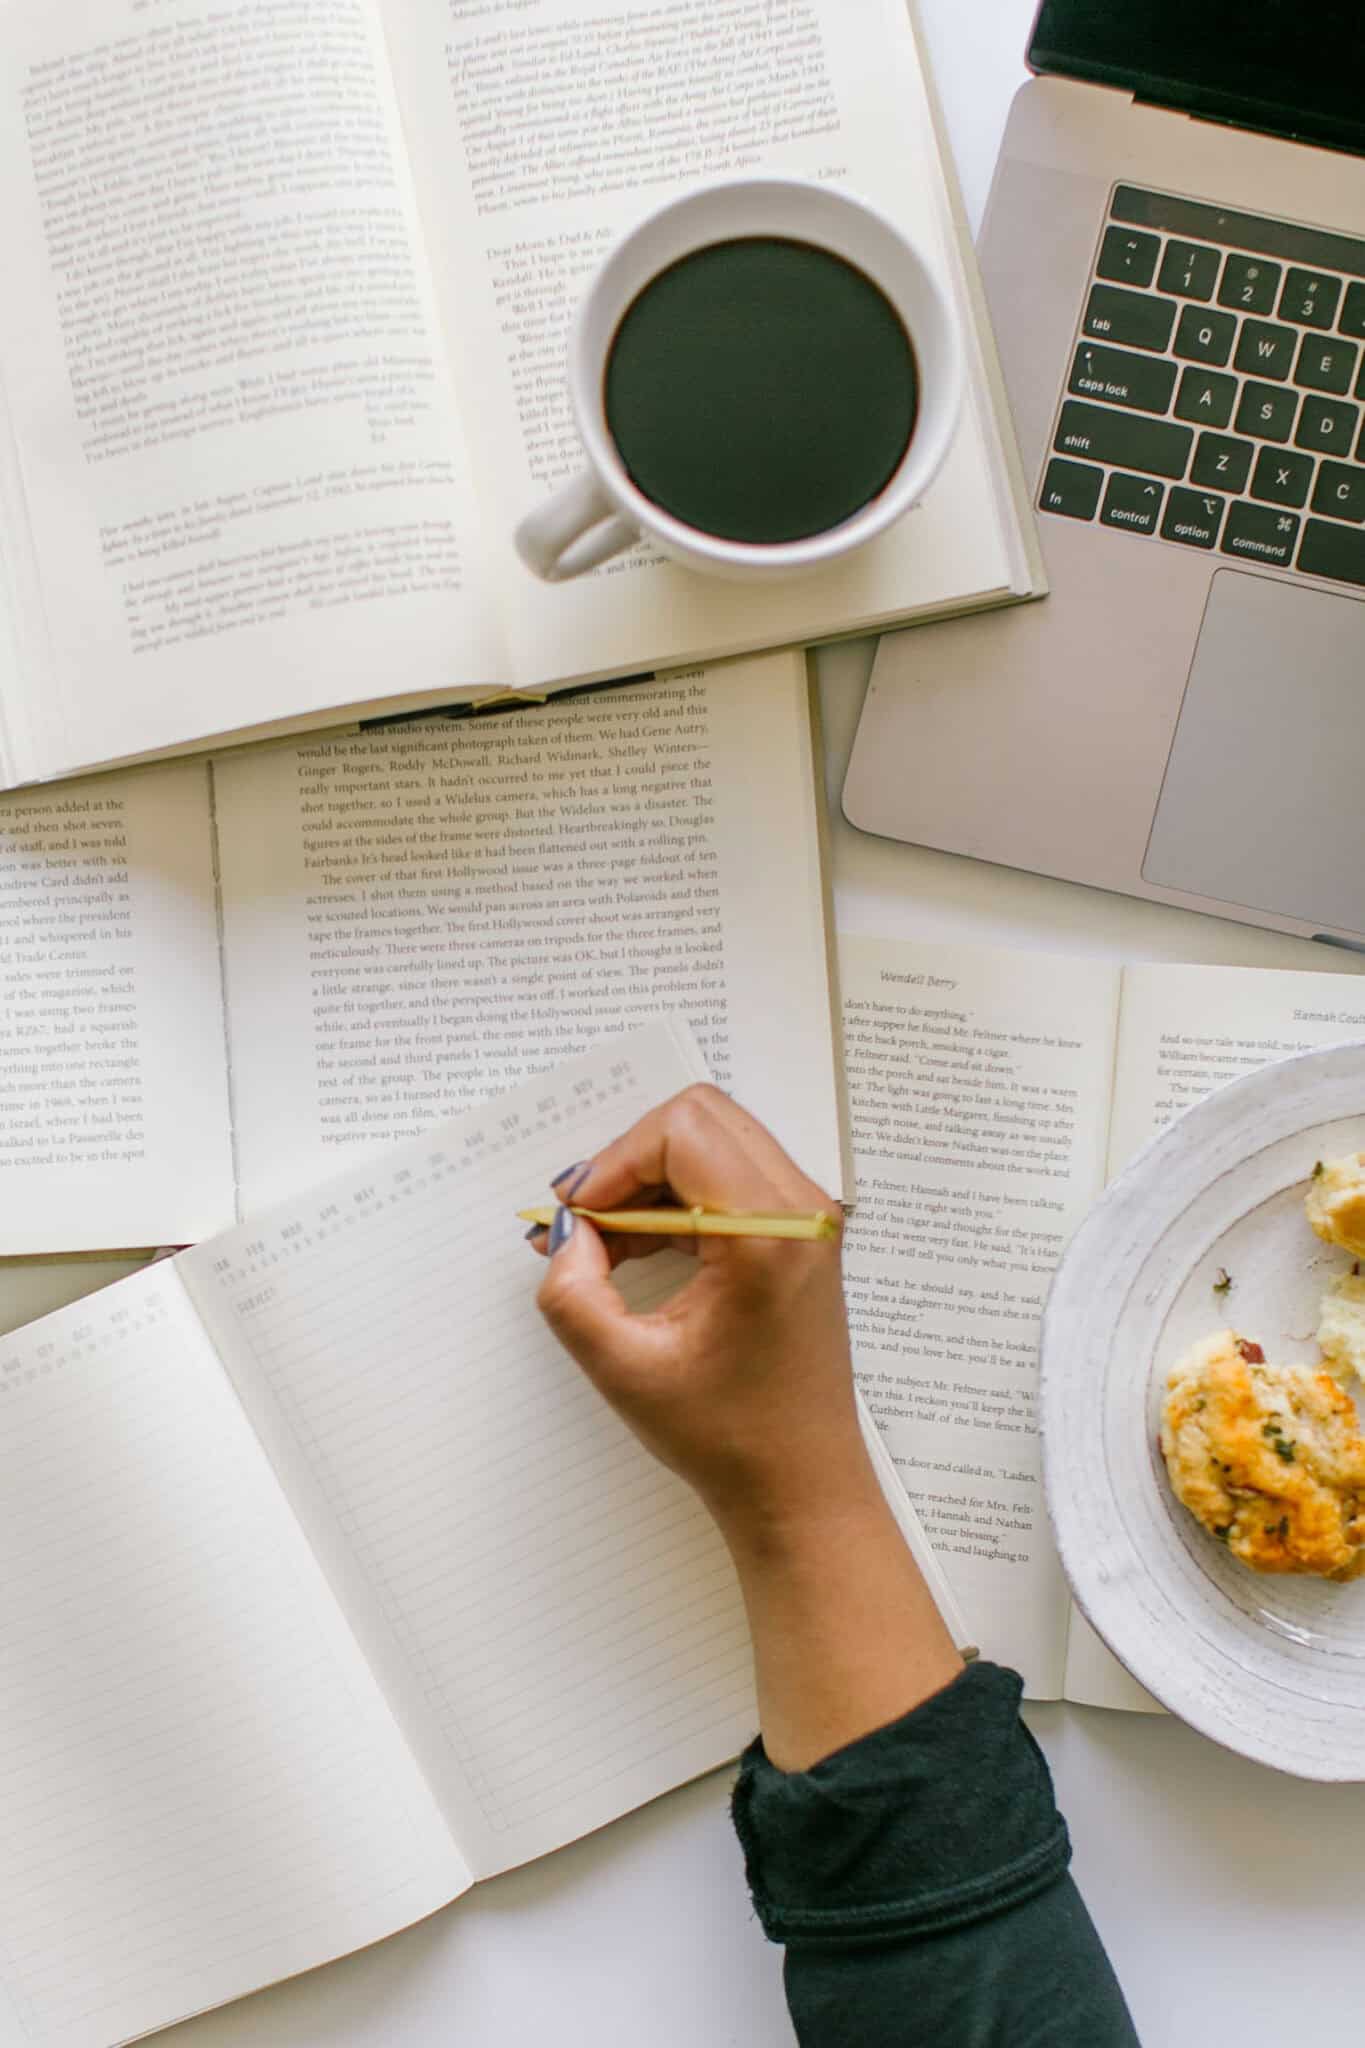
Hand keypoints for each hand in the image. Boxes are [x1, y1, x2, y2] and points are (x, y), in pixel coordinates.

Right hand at [531, 1083, 873, 1538]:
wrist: (801, 1485)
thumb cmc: (728, 1438)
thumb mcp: (624, 1370)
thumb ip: (573, 1293)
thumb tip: (566, 1231)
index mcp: (769, 1234)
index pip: (683, 1131)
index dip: (614, 1162)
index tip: (577, 1217)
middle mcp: (803, 1209)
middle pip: (701, 1117)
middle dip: (629, 1160)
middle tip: (586, 1222)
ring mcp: (808, 1216)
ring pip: (713, 1138)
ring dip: (649, 1178)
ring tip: (604, 1246)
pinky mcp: (800, 1231)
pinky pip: (729, 1174)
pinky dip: (676, 1196)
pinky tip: (637, 1250)